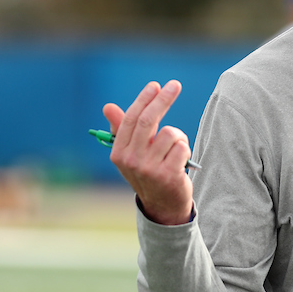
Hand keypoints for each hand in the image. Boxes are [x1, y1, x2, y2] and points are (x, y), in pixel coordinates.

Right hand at [103, 80, 194, 225]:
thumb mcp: (131, 153)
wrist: (162, 206)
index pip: (130, 119)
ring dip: (178, 136)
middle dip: (163, 99)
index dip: (144, 99)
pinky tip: (180, 160)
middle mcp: (131, 161)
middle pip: (148, 120)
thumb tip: (108, 107)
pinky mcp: (168, 175)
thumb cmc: (148, 172)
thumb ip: (122, 129)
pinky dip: (184, 148)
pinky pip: (181, 146)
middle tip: (175, 85)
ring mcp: (149, 169)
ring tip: (175, 149)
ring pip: (169, 133)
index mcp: (119, 153)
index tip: (155, 85)